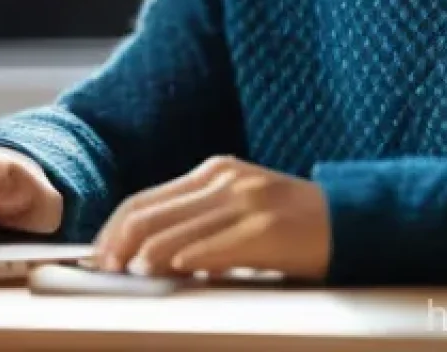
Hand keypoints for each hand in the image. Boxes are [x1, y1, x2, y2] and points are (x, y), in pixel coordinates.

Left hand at [91, 156, 330, 279]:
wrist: (349, 221)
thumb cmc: (288, 224)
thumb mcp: (238, 207)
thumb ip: (198, 220)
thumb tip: (146, 253)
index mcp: (213, 171)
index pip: (146, 198)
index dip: (116, 227)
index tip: (97, 254)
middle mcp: (225, 179)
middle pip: (154, 211)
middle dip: (121, 242)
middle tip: (104, 269)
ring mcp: (245, 200)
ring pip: (179, 230)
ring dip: (148, 255)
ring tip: (129, 273)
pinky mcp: (266, 227)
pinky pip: (217, 245)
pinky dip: (189, 259)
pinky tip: (173, 272)